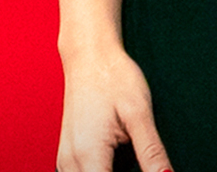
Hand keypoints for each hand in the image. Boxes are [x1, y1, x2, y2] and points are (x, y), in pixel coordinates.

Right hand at [55, 41, 172, 171]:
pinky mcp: (68, 157)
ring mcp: (66, 160)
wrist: (89, 55)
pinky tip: (121, 161)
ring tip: (133, 157)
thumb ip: (151, 153)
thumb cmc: (113, 77)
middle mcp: (70, 163)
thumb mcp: (139, 114)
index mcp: (88, 155)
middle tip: (143, 161)